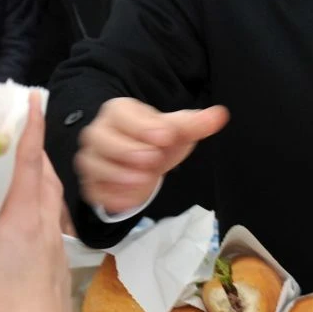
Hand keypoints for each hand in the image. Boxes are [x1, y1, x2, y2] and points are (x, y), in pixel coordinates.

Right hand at [0, 95, 79, 311]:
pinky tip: (21, 224)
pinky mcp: (57, 270)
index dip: (31, 128)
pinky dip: (40, 210)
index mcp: (22, 220)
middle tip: (16, 138)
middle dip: (35, 153)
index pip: (30, 162)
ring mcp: (55, 250)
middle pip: (47, 178)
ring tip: (19, 175)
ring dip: (40, 182)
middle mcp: (44, 228)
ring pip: (53, 203)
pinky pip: (52, 226)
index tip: (34, 101)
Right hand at [75, 98, 228, 213]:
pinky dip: (111, 196)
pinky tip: (130, 199)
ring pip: (93, 165)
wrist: (142, 161)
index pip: (122, 114)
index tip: (166, 137)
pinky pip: (94, 190)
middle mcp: (99, 132)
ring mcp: (92, 158)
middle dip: (127, 149)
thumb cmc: (157, 140)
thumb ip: (195, 124)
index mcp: (119, 112)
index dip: (143, 126)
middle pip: (100, 138)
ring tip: (144, 179)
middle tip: (153, 159)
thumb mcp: (177, 131)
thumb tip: (220, 114)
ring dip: (118, 174)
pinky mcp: (91, 183)